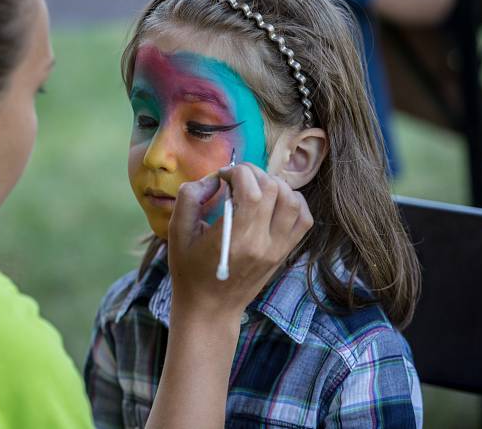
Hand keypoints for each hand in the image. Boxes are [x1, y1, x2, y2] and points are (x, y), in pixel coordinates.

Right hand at [167, 163, 312, 324]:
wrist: (210, 309)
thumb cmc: (189, 271)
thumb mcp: (177, 232)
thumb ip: (189, 198)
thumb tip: (213, 179)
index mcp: (236, 238)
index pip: (251, 188)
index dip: (237, 172)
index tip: (223, 176)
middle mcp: (263, 242)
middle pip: (273, 189)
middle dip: (254, 173)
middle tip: (237, 178)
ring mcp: (278, 248)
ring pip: (293, 201)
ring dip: (276, 185)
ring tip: (255, 188)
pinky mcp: (284, 253)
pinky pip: (304, 219)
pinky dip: (294, 202)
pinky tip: (273, 202)